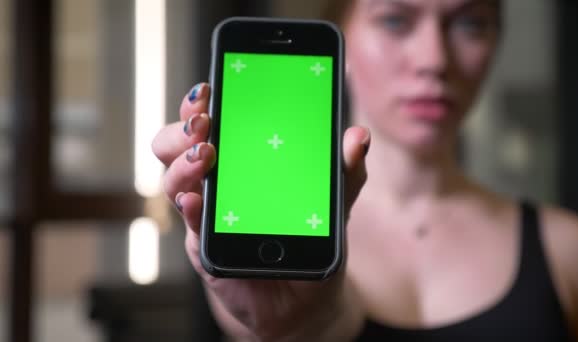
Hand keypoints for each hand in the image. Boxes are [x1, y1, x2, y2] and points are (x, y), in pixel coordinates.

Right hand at [152, 83, 369, 339]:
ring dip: (182, 164)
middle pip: (175, 147)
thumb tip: (358, 137)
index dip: (199, 105)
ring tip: (205, 156)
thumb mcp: (333, 199)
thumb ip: (344, 169)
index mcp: (240, 162)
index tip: (208, 90)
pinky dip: (191, 210)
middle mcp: (216, 184)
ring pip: (173, 182)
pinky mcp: (207, 250)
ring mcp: (208, 217)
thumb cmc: (311, 237)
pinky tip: (197, 201)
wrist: (307, 297)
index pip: (209, 124)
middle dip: (180, 129)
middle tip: (203, 122)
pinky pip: (191, 227)